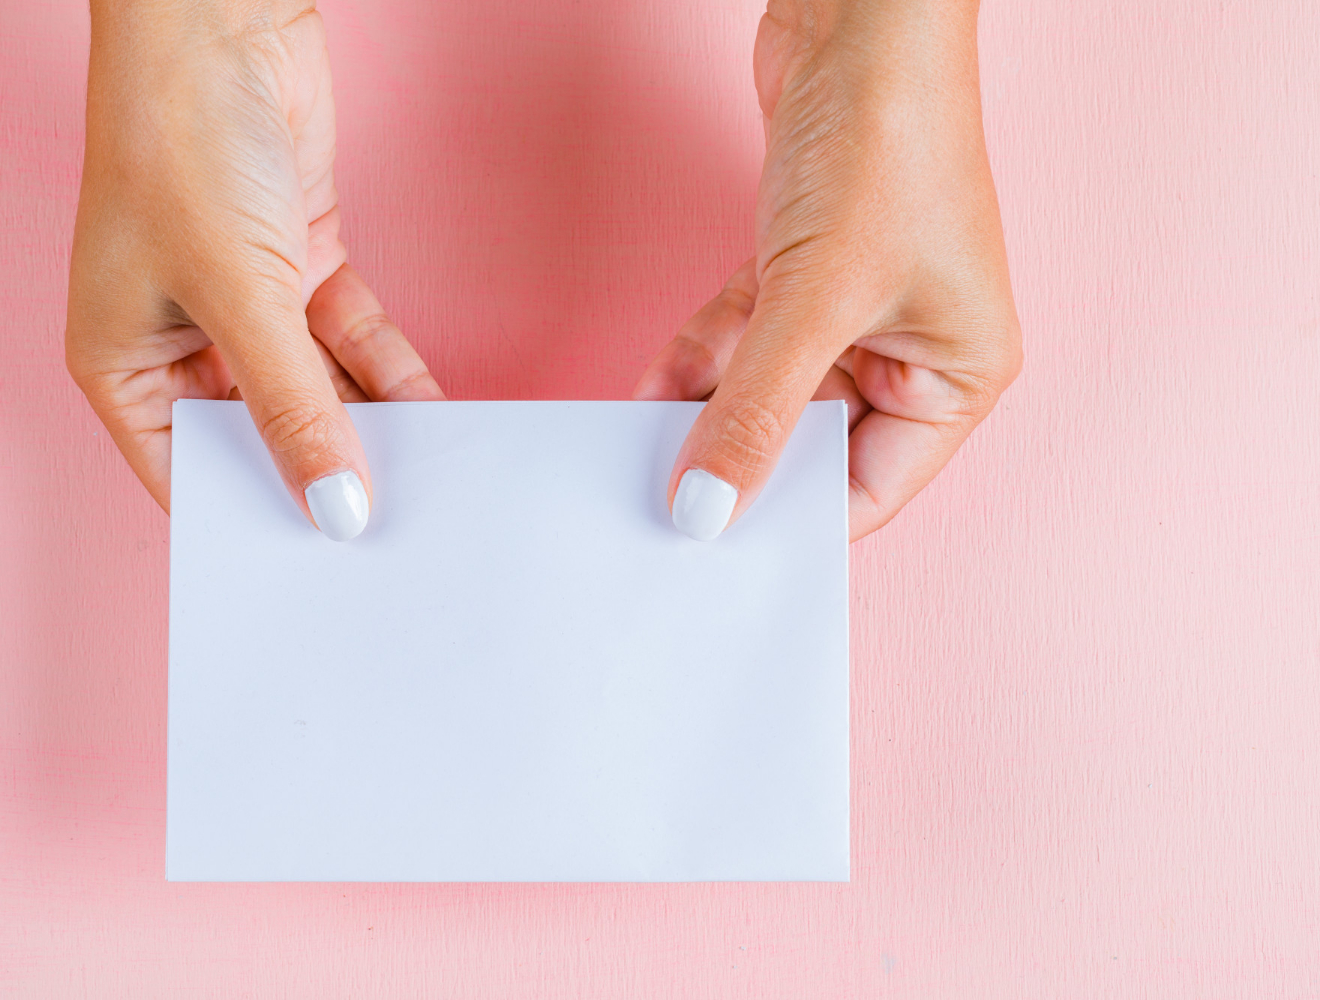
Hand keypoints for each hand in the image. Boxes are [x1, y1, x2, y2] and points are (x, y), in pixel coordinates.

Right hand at [66, 0, 442, 539]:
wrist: (219, 20)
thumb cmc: (178, 143)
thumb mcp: (241, 299)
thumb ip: (294, 410)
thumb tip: (336, 510)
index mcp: (123, 366)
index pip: (192, 475)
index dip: (255, 520)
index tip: (321, 570)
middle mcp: (180, 343)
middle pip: (262, 435)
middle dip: (324, 473)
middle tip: (390, 534)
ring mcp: (245, 306)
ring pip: (319, 391)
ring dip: (373, 428)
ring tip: (430, 486)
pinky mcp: (300, 268)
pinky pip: (352, 342)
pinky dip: (392, 375)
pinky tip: (438, 417)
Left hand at [635, 0, 1020, 540]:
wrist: (857, 14)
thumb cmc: (889, 142)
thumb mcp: (814, 301)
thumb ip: (756, 414)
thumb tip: (707, 510)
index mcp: (958, 377)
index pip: (868, 490)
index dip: (791, 522)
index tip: (714, 548)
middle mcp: (912, 351)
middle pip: (810, 444)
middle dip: (736, 459)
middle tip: (663, 502)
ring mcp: (855, 311)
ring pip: (767, 391)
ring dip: (703, 407)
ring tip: (639, 443)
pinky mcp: (804, 270)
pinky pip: (745, 339)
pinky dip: (701, 355)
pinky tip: (652, 383)